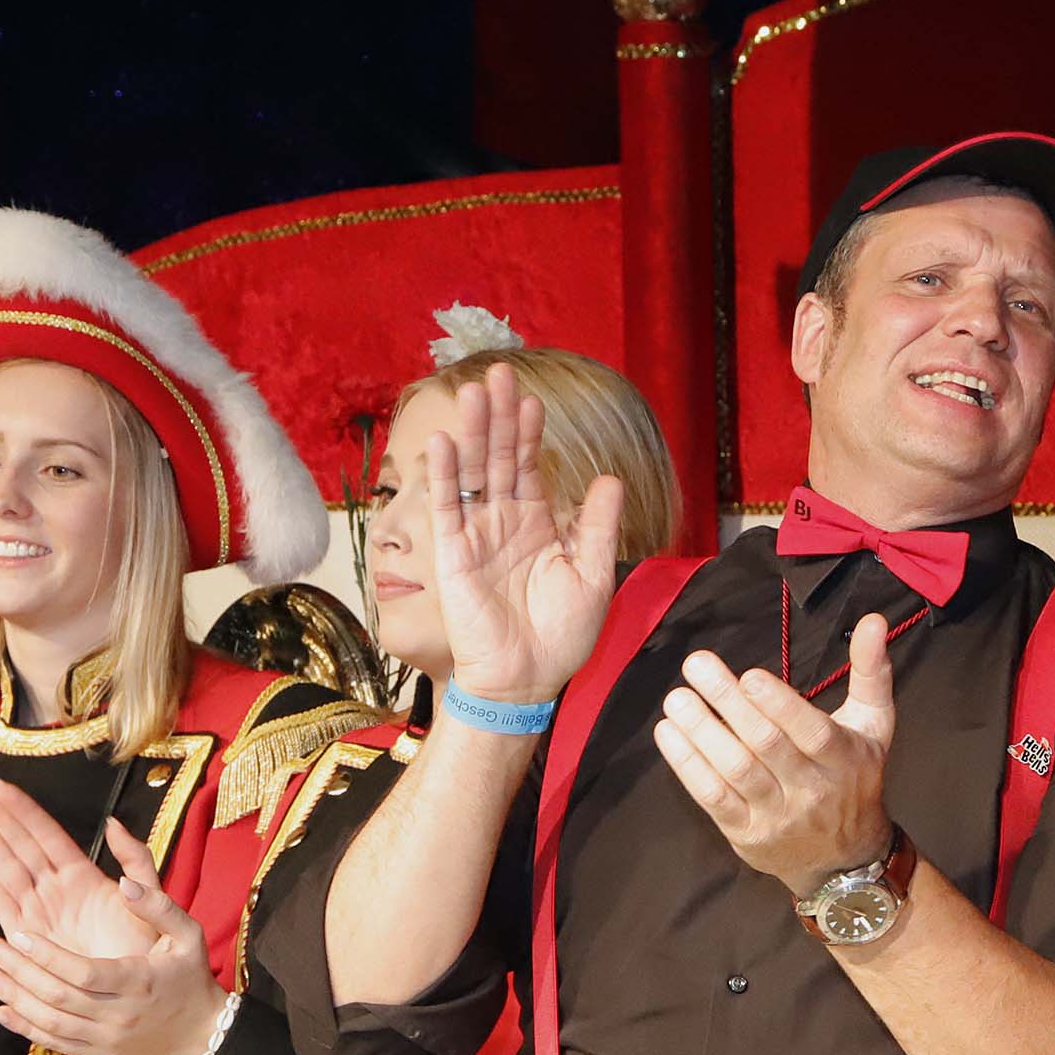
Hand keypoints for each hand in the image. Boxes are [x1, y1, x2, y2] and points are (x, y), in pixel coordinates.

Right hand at [0, 775, 157, 960]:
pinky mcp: (28, 936)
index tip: (2, 786)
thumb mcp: (151, 896)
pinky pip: (3, 901)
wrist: (140, 992)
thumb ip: (136, 860)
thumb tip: (114, 824)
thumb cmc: (150, 947)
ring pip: (8, 867)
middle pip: (21, 844)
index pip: (47, 835)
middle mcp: (57, 890)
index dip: (25, 810)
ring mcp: (41, 911)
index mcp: (83, 877)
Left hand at [0, 783, 221, 1054]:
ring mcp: (105, 1039)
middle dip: (19, 971)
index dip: (48, 955)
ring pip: (49, 1022)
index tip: (19, 933)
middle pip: (58, 997)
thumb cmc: (190, 974)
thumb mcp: (187, 933)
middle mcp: (119, 1016)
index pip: (85, 973)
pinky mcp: (95, 1054)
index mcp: (140, 982)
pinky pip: (52, 1043)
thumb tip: (123, 883)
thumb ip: (157, 904)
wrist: (199, 1030)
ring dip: (13, 997)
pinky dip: (22, 1028)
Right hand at [427, 363, 626, 705]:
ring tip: (474, 392)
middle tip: (497, 373)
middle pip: (499, 458)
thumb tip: (610, 478)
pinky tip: (445, 442)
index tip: (532, 399)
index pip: (530, 467)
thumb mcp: (593, 575)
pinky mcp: (453, 556)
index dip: (529, 433)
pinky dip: (445, 476)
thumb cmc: (561, 636)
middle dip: (499, 417)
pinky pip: (448, 509)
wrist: (527, 681)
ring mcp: (476, 536)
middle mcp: (503, 522)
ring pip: (474, 473)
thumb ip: (598, 527)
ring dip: (473, 433)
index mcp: (537, 524)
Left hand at [653, 623, 894, 899]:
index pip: (811, 733)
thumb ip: (871, 671)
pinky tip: (668, 733)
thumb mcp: (874, 725)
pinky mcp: (746, 834)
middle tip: (696, 666)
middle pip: (765, 745)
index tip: (748, 676)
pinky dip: (687, 765)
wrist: (844, 858)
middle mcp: (812, 790)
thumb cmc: (855, 775)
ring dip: (701, 733)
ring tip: (676, 698)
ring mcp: (777, 816)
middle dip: (728, 704)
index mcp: (845, 758)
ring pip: (735, 771)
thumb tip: (873, 619)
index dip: (779, 706)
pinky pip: (713, 799)